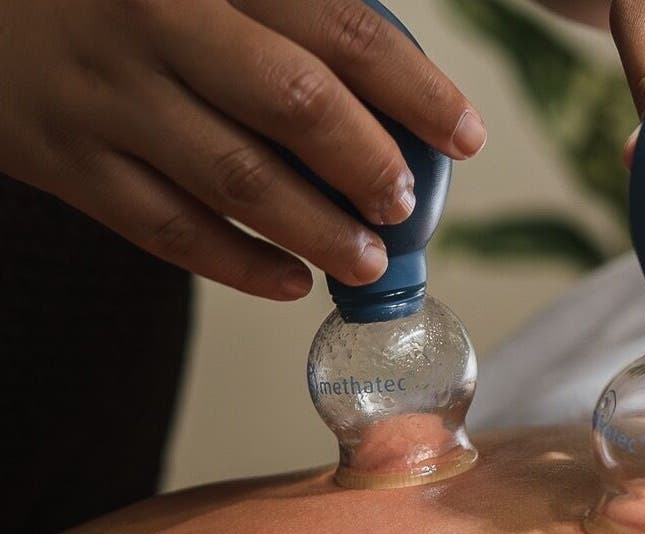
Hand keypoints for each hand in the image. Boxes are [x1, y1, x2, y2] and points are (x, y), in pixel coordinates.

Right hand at [0, 0, 485, 299]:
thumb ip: (284, 7)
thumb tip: (385, 66)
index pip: (339, 30)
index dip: (415, 90)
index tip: (464, 136)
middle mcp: (155, 25)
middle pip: (294, 104)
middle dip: (367, 165)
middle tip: (403, 207)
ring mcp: (106, 98)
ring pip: (234, 180)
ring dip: (314, 231)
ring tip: (365, 263)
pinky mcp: (66, 162)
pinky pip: (164, 228)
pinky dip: (235, 264)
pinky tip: (287, 282)